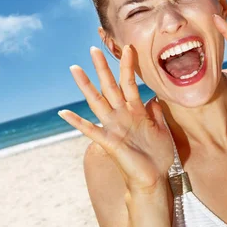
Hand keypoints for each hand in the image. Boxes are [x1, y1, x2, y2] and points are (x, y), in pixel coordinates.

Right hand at [58, 45, 174, 192]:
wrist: (153, 180)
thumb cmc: (158, 156)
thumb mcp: (162, 130)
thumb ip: (156, 113)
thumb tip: (154, 98)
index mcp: (135, 111)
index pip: (129, 82)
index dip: (128, 65)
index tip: (128, 46)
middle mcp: (121, 115)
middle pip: (110, 86)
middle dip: (103, 67)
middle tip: (94, 48)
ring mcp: (113, 127)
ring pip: (97, 101)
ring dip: (86, 85)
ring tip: (75, 69)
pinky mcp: (109, 142)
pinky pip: (90, 130)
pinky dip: (76, 122)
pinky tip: (64, 113)